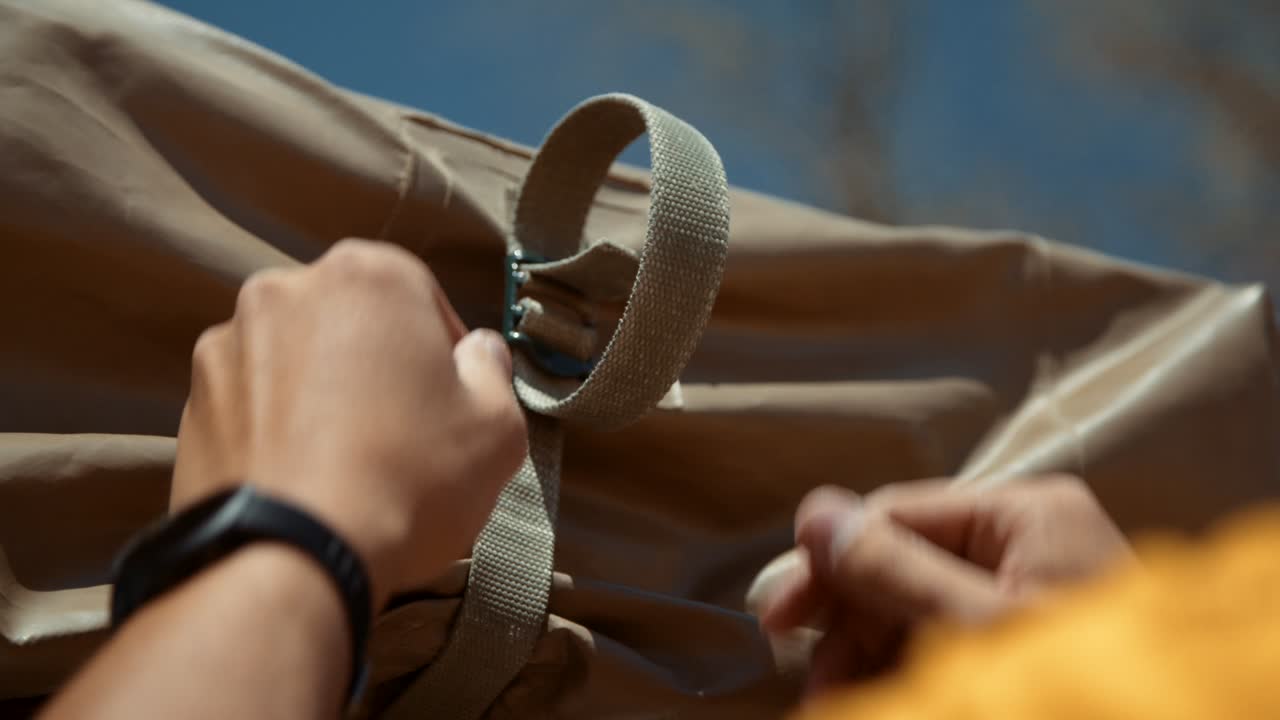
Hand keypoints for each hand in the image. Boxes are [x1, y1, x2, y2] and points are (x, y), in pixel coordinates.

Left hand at [171, 239, 527, 608]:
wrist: (290, 559)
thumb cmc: (407, 480)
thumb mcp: (495, 429)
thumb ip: (492, 372)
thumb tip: (478, 354)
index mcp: (367, 275)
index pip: (421, 294)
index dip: (443, 351)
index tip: (452, 401)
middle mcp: (286, 291)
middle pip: (351, 322)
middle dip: (377, 366)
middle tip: (405, 434)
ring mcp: (228, 347)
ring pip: (297, 361)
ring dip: (323, 396)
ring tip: (350, 465)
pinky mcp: (191, 404)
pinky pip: (253, 406)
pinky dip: (279, 432)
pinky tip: (306, 482)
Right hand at [759, 475, 1131, 695]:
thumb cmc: (1077, 688)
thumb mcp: (975, 626)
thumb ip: (893, 569)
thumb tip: (815, 514)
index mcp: (1026, 513)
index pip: (896, 514)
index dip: (829, 563)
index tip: (778, 618)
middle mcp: (1031, 539)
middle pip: (904, 563)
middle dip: (852, 626)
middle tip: (817, 686)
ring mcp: (1034, 589)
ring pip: (920, 608)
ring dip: (873, 657)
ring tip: (844, 702)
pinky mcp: (1031, 635)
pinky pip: (950, 638)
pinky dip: (911, 669)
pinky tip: (884, 695)